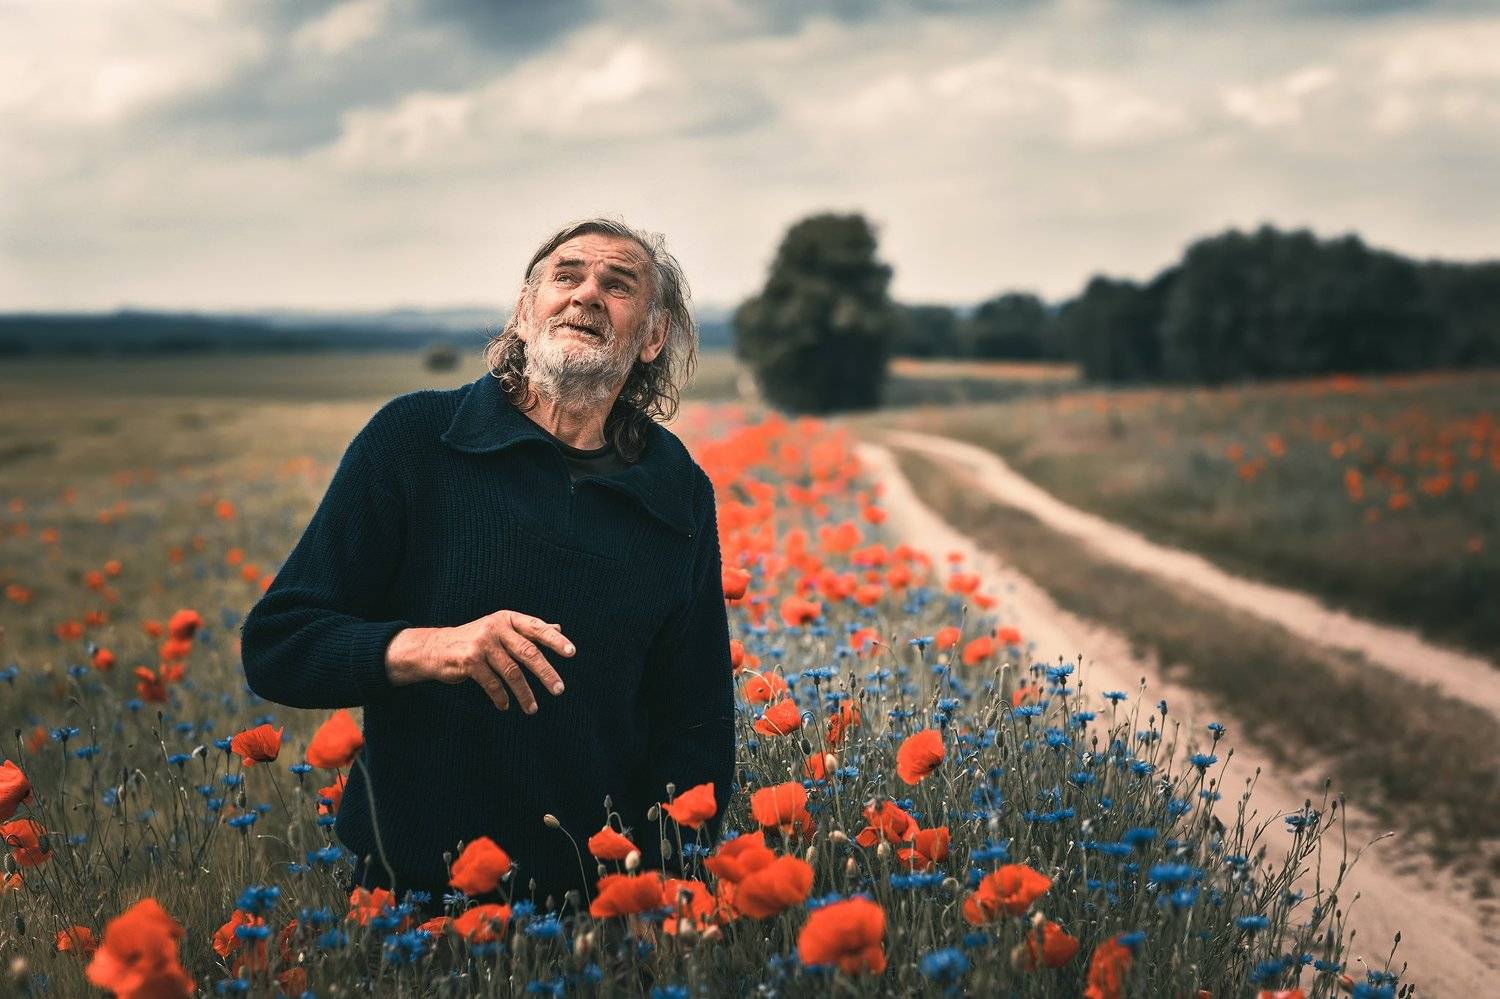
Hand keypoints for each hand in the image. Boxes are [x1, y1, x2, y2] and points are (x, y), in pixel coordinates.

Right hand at [384, 611, 574, 712]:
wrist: (436, 648)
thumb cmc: (476, 639)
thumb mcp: (501, 629)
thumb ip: (527, 630)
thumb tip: (558, 628)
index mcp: (507, 618)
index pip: (536, 628)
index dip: (554, 641)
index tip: (572, 653)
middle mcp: (496, 627)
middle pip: (528, 652)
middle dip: (546, 673)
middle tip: (559, 690)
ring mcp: (482, 644)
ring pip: (512, 672)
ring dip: (525, 694)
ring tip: (533, 709)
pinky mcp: (469, 660)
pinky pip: (493, 684)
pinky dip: (501, 698)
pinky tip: (506, 706)